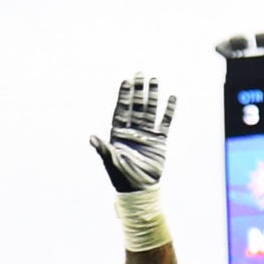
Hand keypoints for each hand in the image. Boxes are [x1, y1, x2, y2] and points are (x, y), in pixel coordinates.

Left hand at [89, 73, 175, 191]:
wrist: (140, 189)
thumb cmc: (122, 177)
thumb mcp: (111, 161)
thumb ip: (103, 148)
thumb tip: (92, 137)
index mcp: (119, 133)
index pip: (122, 109)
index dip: (124, 95)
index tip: (126, 81)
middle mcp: (133, 130)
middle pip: (136, 106)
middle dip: (138, 90)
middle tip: (140, 74)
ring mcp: (147, 134)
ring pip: (150, 110)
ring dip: (153, 96)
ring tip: (155, 80)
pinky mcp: (159, 141)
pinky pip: (165, 122)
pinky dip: (169, 111)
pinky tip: (172, 98)